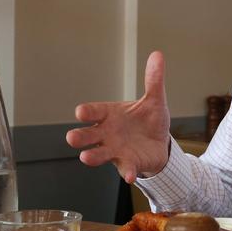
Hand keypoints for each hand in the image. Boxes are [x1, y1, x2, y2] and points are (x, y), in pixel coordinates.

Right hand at [65, 51, 170, 183]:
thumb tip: (158, 54)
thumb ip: (154, 80)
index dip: (87, 112)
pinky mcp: (128, 163)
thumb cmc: (148, 120)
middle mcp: (107, 133)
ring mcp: (115, 150)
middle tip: (72, 138)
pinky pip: (126, 168)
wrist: (159, 143)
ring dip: (92, 156)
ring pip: (99, 154)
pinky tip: (130, 176)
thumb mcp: (155, 99)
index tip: (80, 112)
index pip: (95, 111)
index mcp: (110, 114)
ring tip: (86, 157)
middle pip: (88, 135)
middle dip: (80, 136)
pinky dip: (127, 172)